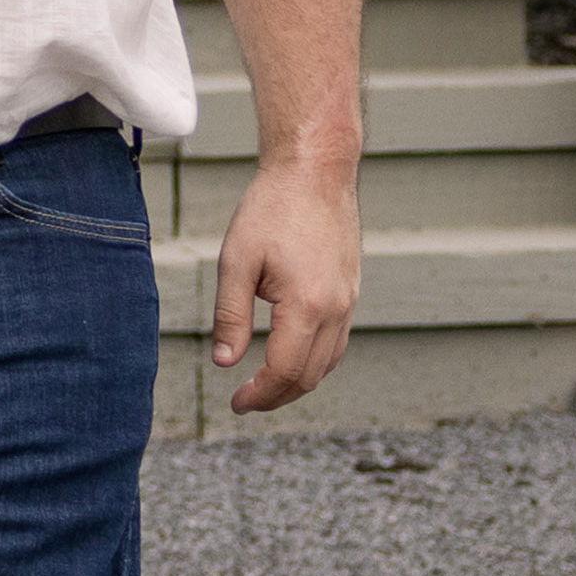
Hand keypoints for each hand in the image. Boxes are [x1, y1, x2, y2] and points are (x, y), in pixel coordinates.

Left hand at [211, 160, 360, 411]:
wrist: (316, 171)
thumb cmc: (272, 209)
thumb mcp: (236, 260)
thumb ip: (230, 315)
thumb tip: (224, 363)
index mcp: (307, 305)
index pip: (285, 370)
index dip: (259, 395)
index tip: (235, 404)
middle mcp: (337, 309)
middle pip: (310, 376)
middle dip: (276, 396)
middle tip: (244, 402)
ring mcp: (349, 301)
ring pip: (329, 363)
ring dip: (297, 382)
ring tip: (263, 387)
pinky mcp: (351, 292)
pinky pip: (337, 342)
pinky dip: (315, 361)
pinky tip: (291, 358)